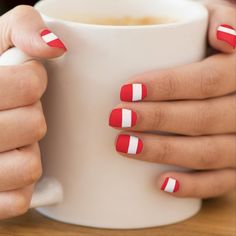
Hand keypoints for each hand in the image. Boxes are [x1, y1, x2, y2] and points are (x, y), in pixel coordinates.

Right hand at [0, 5, 65, 218]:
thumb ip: (25, 28)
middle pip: (33, 125)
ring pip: (29, 165)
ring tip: (8, 141)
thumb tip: (56, 46)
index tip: (22, 80)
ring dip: (26, 151)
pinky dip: (20, 184)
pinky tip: (6, 166)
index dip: (33, 81)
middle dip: (30, 116)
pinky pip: (20, 198)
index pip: (28, 84)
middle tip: (11, 112)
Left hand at [109, 1, 235, 197]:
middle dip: (156, 120)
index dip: (167, 86)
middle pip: (203, 118)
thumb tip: (222, 36)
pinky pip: (221, 181)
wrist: (229, 82)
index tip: (126, 91)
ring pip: (208, 152)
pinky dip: (193, 186)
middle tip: (116, 118)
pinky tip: (161, 183)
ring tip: (123, 145)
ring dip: (164, 151)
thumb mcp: (215, 21)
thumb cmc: (213, 49)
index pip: (208, 80)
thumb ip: (220, 16)